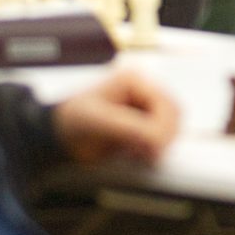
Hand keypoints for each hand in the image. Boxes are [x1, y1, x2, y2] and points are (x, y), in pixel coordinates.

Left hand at [52, 66, 178, 164]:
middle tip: (145, 153)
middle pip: (174, 115)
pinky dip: (155, 148)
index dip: (162, 129)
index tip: (151, 149)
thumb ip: (130, 128)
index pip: (167, 105)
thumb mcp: (99, 121)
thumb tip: (157, 138)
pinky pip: (162, 137)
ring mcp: (144, 108)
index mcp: (134, 80)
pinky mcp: (143, 125)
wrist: (61, 138)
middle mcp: (143, 91)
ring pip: (172, 126)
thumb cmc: (72, 122)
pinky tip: (136, 153)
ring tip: (137, 152)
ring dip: (160, 143)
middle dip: (163, 136)